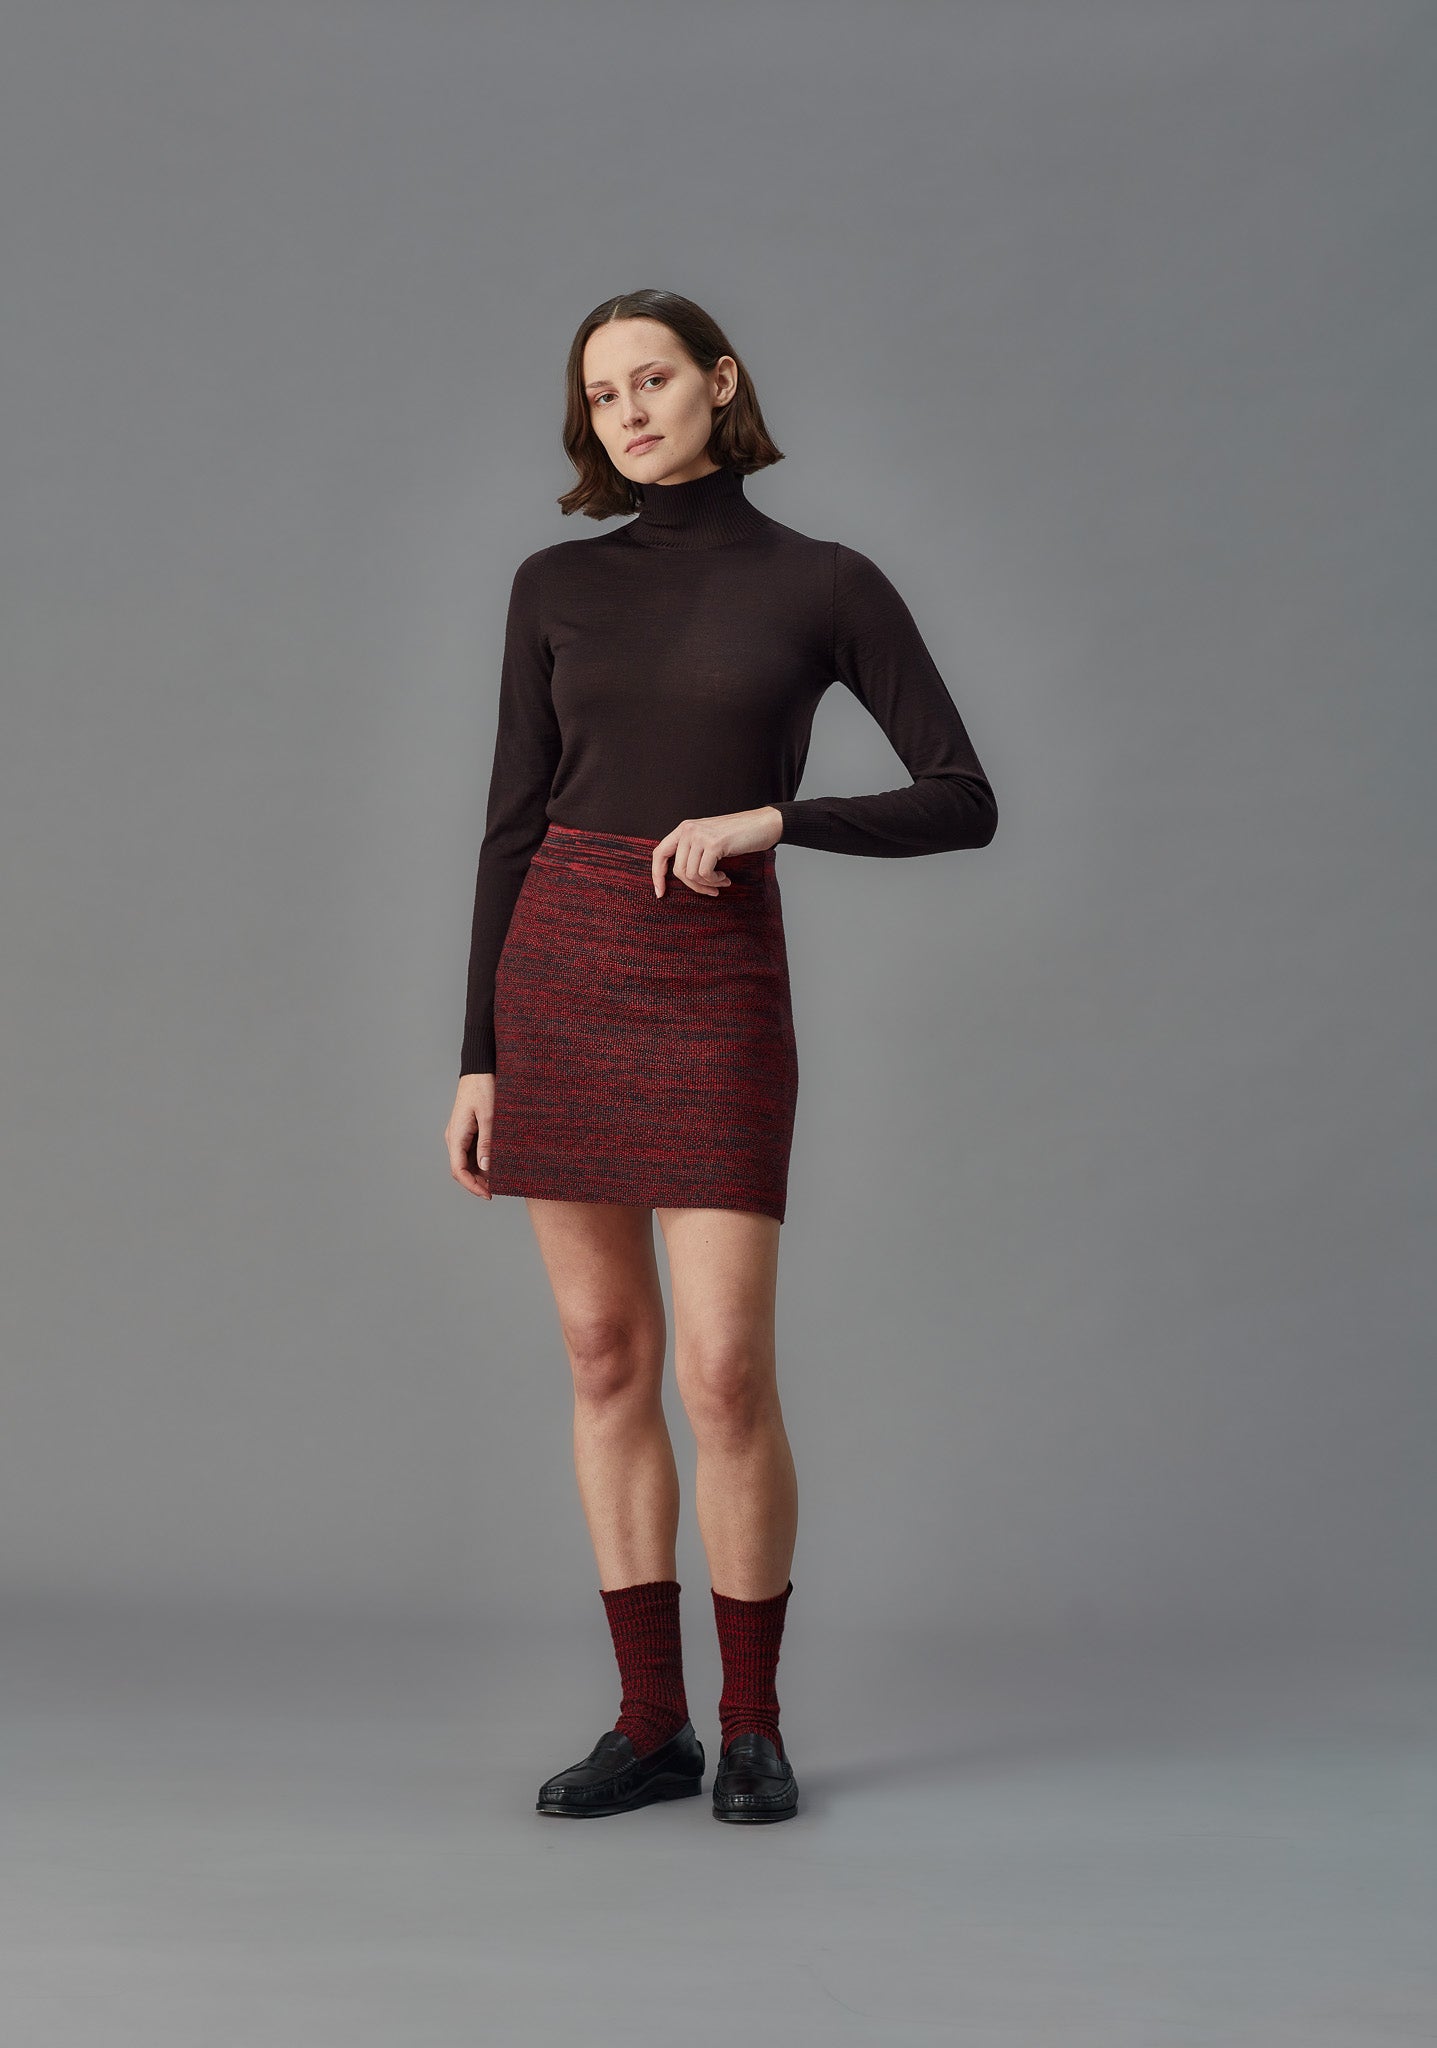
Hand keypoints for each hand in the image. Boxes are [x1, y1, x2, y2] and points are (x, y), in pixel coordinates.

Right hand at [446, 1072, 494, 1197]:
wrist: (479, 1069)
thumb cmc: (483, 1088)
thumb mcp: (488, 1116)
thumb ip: (487, 1142)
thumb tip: (486, 1168)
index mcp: (456, 1136)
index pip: (459, 1171)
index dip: (472, 1186)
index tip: (488, 1195)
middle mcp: (455, 1138)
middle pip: (462, 1170)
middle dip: (478, 1182)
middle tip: (498, 1189)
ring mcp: (460, 1135)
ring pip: (468, 1163)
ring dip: (481, 1173)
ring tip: (501, 1178)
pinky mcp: (468, 1131)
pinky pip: (472, 1152)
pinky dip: (483, 1161)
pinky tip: (497, 1163)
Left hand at [652, 806, 783, 896]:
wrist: (763, 824)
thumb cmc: (738, 835)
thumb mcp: (709, 840)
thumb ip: (693, 852)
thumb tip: (680, 877)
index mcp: (684, 829)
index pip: (660, 853)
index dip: (657, 875)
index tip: (660, 893)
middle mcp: (688, 830)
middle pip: (678, 870)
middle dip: (694, 886)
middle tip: (710, 890)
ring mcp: (700, 836)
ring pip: (691, 874)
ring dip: (707, 884)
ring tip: (720, 882)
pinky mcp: (714, 844)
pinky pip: (705, 874)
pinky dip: (715, 881)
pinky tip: (725, 878)